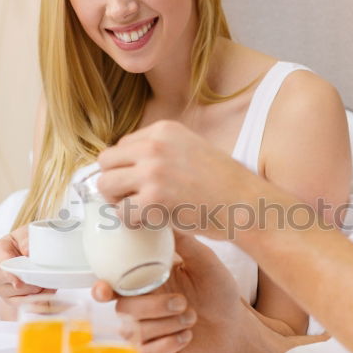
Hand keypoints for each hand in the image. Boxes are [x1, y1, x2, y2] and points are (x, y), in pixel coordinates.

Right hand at [0, 226, 53, 309]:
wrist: (23, 251)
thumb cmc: (23, 241)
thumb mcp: (25, 233)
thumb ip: (26, 238)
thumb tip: (28, 251)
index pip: (0, 265)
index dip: (9, 275)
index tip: (18, 282)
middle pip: (11, 283)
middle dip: (32, 281)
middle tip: (47, 277)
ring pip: (20, 294)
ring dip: (37, 290)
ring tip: (48, 281)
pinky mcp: (7, 299)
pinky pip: (21, 304)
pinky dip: (36, 300)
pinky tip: (46, 292)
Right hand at [92, 231, 247, 352]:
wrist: (236, 327)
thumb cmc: (219, 293)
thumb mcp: (206, 262)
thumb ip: (184, 242)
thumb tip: (163, 219)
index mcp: (146, 282)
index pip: (112, 285)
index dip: (102, 289)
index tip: (104, 290)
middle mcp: (141, 307)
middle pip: (123, 309)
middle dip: (153, 306)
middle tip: (183, 303)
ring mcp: (146, 332)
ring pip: (133, 332)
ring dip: (166, 325)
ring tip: (191, 318)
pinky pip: (146, 352)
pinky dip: (170, 343)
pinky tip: (187, 336)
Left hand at [96, 121, 260, 240]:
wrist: (246, 205)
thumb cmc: (224, 184)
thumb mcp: (193, 148)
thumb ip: (163, 150)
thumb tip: (130, 164)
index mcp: (164, 129)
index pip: (122, 146)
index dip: (127, 168)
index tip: (142, 183)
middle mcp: (155, 145)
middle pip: (106, 162)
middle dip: (115, 183)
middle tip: (133, 199)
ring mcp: (152, 172)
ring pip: (106, 186)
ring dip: (118, 202)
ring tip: (140, 211)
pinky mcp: (153, 200)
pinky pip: (121, 213)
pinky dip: (132, 223)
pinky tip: (151, 223)